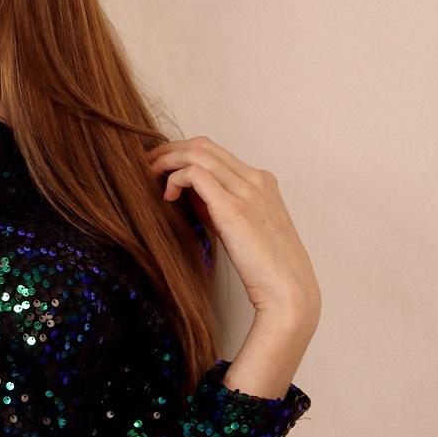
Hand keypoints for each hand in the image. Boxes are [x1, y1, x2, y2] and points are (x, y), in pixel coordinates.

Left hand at [144, 136, 322, 331]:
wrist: (288, 291)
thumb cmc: (265, 268)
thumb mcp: (241, 227)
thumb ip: (217, 206)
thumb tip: (185, 191)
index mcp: (262, 182)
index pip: (215, 152)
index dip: (184, 153)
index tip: (164, 166)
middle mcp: (256, 179)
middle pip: (204, 145)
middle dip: (170, 150)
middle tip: (149, 165)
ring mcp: (247, 190)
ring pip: (198, 153)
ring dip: (168, 159)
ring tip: (151, 175)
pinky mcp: (234, 207)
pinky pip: (195, 174)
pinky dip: (176, 179)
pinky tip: (168, 197)